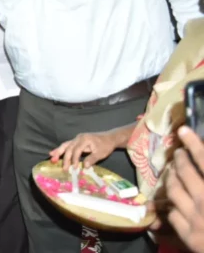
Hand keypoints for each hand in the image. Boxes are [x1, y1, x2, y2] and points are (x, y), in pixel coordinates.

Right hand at [49, 131, 116, 169]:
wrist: (110, 138)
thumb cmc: (106, 145)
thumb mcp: (101, 153)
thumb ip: (92, 159)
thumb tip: (85, 166)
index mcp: (84, 139)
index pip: (76, 150)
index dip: (74, 159)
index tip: (75, 168)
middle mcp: (78, 138)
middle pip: (69, 148)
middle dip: (65, 158)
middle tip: (64, 168)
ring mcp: (76, 139)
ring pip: (65, 145)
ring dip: (58, 152)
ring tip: (52, 158)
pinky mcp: (76, 141)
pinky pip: (67, 145)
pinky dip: (61, 149)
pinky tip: (54, 153)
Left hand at [165, 126, 203, 252]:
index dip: (194, 143)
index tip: (184, 131)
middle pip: (185, 173)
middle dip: (180, 159)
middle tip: (178, 152)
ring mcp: (195, 219)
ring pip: (174, 191)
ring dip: (171, 178)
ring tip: (172, 171)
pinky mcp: (188, 237)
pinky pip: (173, 214)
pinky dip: (173, 205)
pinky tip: (174, 201)